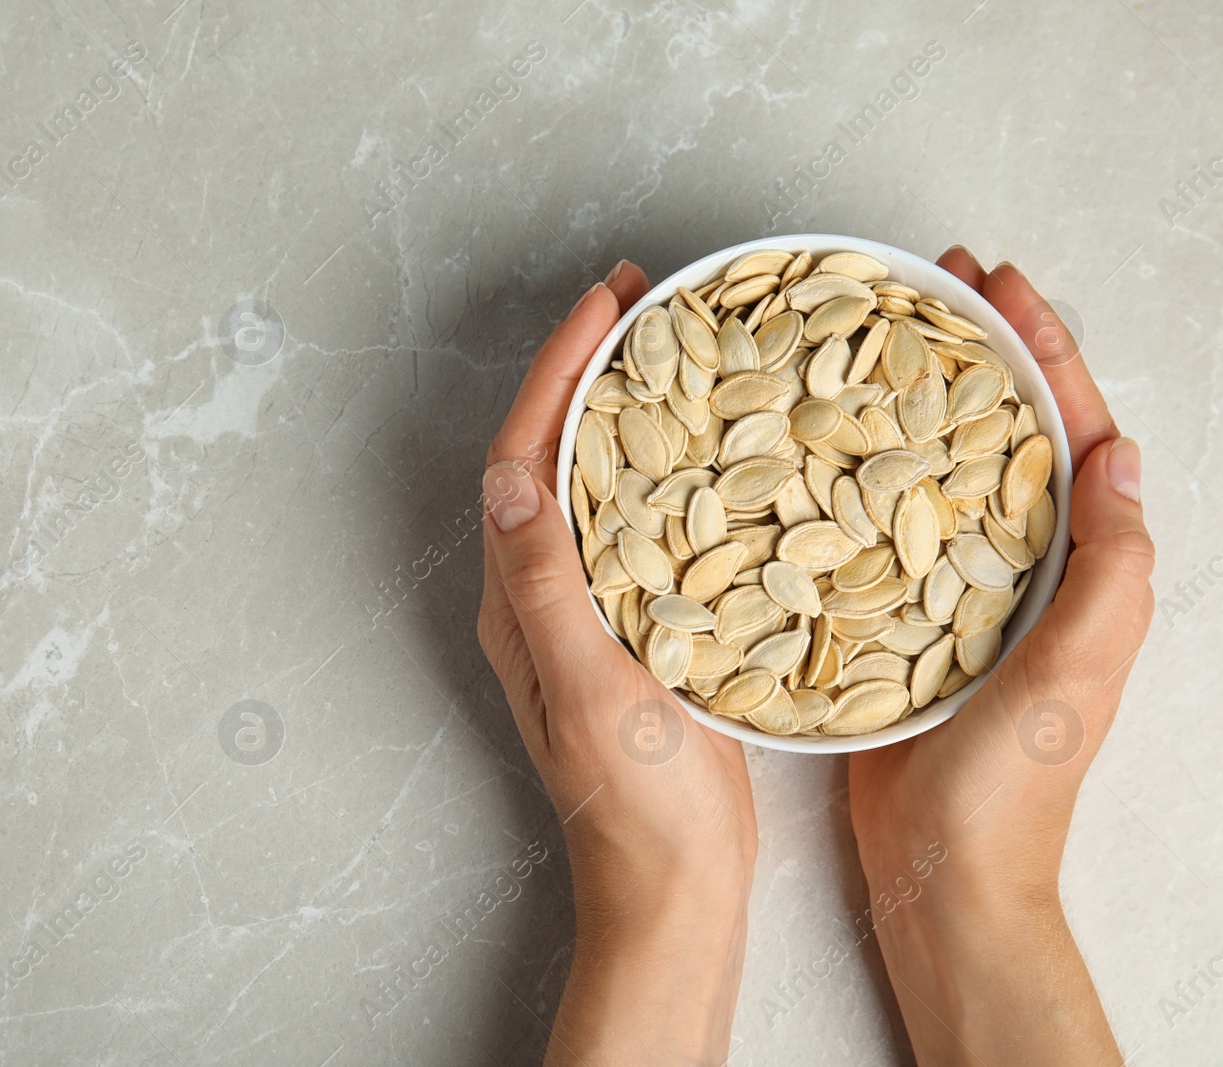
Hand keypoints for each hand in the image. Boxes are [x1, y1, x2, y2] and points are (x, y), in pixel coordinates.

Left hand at [478, 263, 756, 1065]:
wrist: (674, 886)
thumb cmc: (633, 804)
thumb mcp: (589, 689)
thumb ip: (549, 587)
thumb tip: (508, 479)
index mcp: (520, 600)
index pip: (522, 459)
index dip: (554, 373)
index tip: (603, 306)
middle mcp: (543, 594)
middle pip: (552, 453)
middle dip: (585, 368)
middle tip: (640, 299)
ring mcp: (592, 609)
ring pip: (597, 480)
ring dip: (623, 406)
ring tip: (674, 345)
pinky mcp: (640, 628)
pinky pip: (641, 521)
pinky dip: (666, 466)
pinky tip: (715, 445)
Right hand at [848, 248, 1153, 1065]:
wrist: (945, 870)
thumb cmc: (1016, 784)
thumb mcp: (1079, 672)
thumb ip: (1109, 570)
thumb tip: (1119, 452)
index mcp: (1078, 567)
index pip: (1069, 432)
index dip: (1041, 351)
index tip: (997, 284)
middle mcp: (1021, 565)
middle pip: (1003, 431)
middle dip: (977, 351)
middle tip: (933, 284)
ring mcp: (955, 587)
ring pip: (939, 468)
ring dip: (915, 399)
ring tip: (873, 338)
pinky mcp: (896, 616)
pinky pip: (883, 524)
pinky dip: (861, 473)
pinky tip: (817, 443)